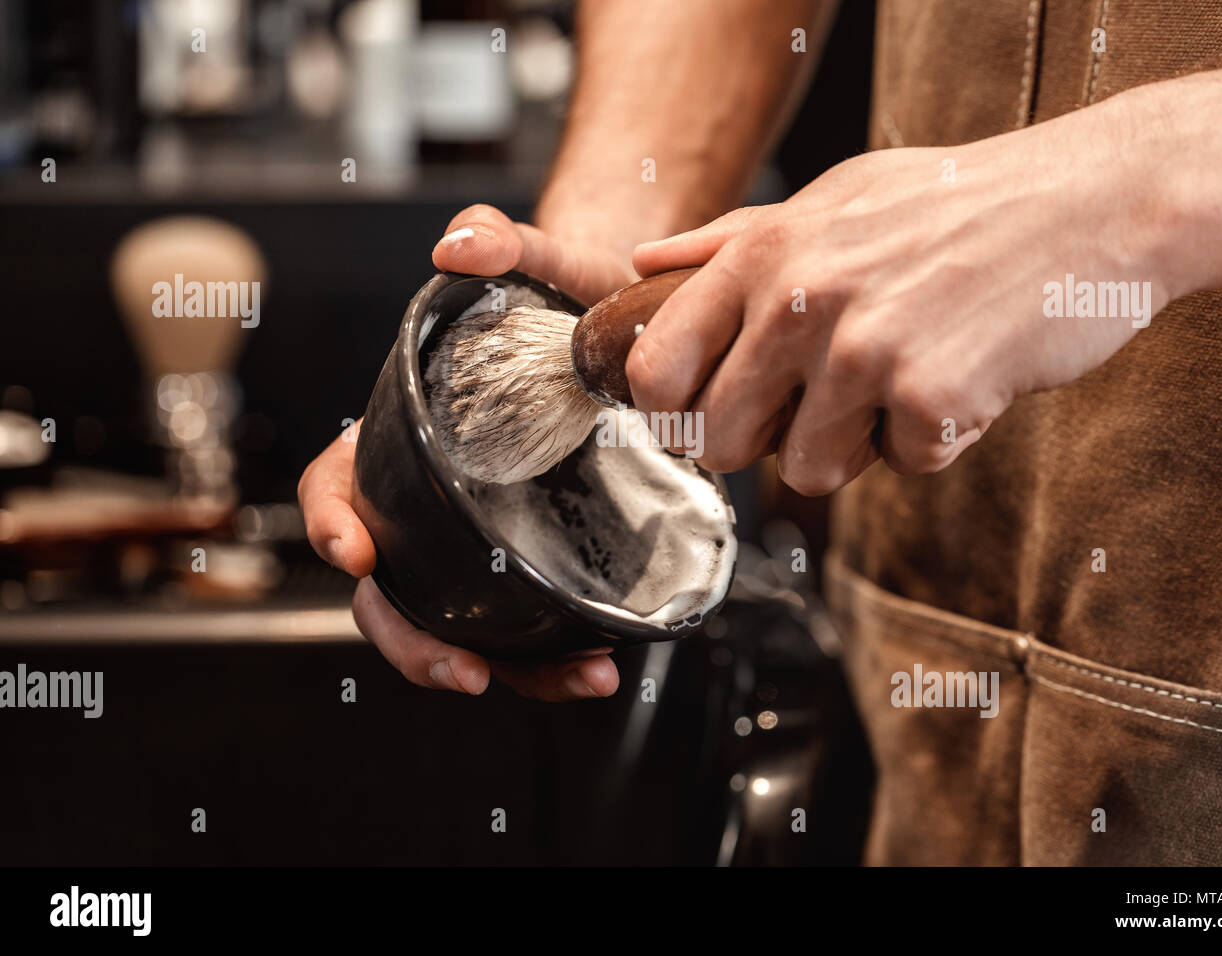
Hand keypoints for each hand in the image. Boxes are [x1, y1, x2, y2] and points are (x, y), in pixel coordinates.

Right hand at [297, 205, 634, 698]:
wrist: (634, 336)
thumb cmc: (571, 303)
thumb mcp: (546, 263)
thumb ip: (501, 242)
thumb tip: (461, 245)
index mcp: (406, 437)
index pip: (340, 483)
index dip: (334, 521)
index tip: (356, 551)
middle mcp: (437, 501)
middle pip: (392, 587)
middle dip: (413, 638)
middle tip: (462, 668)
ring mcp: (487, 539)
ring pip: (464, 623)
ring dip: (506, 666)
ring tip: (572, 676)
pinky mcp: (543, 563)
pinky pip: (531, 626)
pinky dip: (555, 658)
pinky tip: (599, 665)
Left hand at [627, 92, 1176, 495]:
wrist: (1094, 204)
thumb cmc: (961, 203)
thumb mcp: (833, 196)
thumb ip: (731, 239)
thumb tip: (645, 263)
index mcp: (764, 254)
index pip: (657, 370)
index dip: (671, 413)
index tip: (703, 416)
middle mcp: (800, 302)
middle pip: (721, 442)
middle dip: (765, 442)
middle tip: (821, 406)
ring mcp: (864, 351)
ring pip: (806, 470)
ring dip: (855, 444)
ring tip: (903, 379)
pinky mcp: (931, 397)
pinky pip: (901, 465)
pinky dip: (932, 439)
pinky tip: (960, 379)